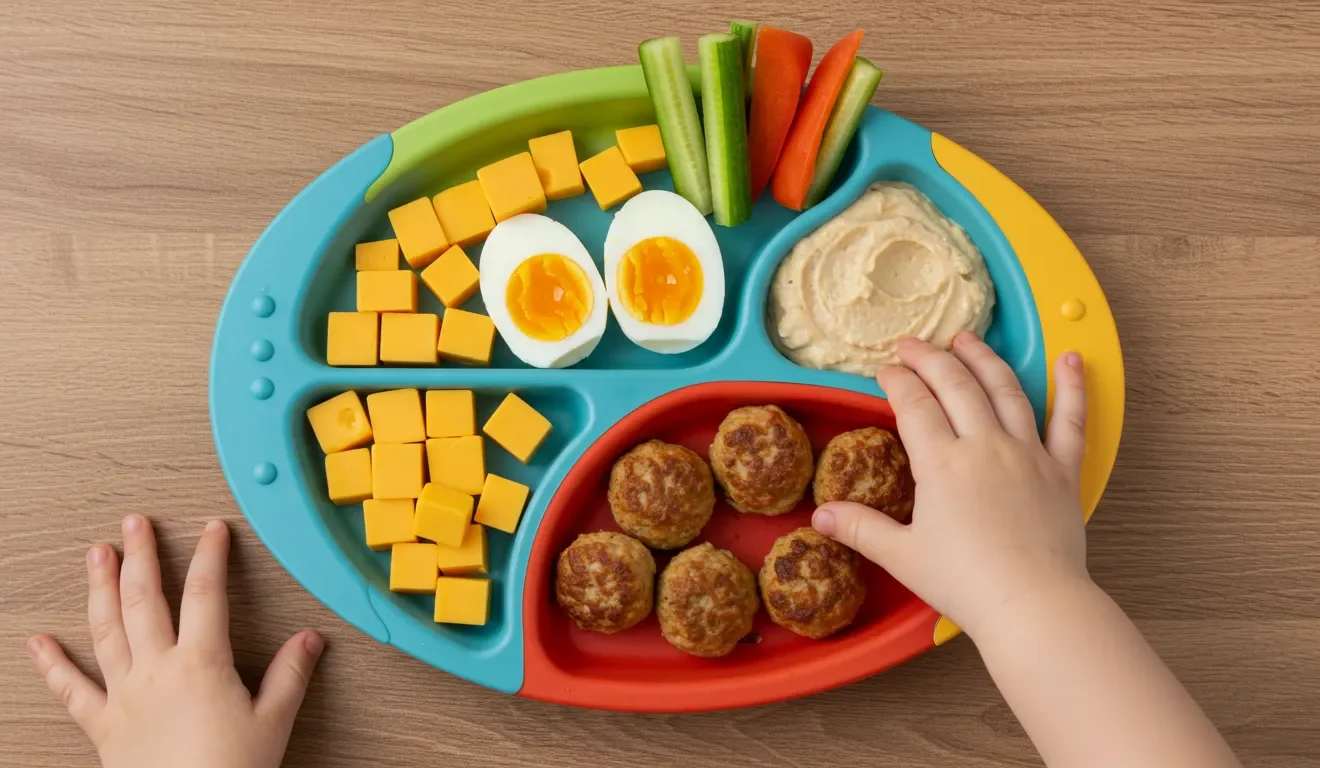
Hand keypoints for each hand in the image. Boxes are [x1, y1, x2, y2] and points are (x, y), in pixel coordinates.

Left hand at [27, 515, 323, 767]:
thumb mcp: (273, 722)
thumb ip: (290, 676)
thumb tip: (309, 639)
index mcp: (202, 664)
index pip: (206, 594)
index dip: (210, 556)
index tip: (212, 529)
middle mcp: (157, 671)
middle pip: (145, 600)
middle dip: (140, 556)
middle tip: (134, 524)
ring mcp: (124, 695)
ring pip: (106, 630)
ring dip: (99, 588)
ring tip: (96, 555)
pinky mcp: (103, 726)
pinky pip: (72, 690)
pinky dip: (52, 665)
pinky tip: (37, 643)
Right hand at [813, 333, 1090, 636]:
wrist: (1033, 604)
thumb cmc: (967, 583)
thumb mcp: (903, 556)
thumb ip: (860, 529)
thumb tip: (820, 516)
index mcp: (942, 464)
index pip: (915, 405)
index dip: (897, 381)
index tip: (885, 370)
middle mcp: (985, 446)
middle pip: (956, 385)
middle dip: (930, 358)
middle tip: (913, 345)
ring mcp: (1028, 453)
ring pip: (1005, 389)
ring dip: (984, 358)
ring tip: (968, 339)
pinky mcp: (1062, 469)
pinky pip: (1070, 419)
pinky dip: (1072, 386)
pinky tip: (1070, 359)